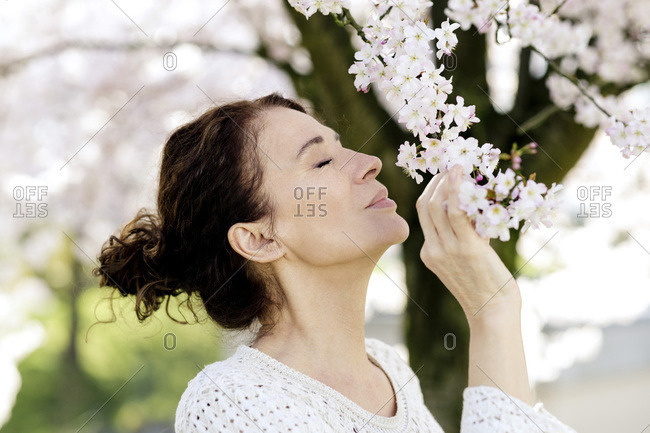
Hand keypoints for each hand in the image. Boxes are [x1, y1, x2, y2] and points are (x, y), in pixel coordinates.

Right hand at [416, 164, 520, 319]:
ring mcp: (447, 249)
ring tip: (457, 167)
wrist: (492, 312)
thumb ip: (465, 239)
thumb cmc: (485, 288)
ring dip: (446, 182)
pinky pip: (457, 213)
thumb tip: (476, 213)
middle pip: (425, 207)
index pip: (424, 216)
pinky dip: (457, 191)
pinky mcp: (466, 248)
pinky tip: (462, 177)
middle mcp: (433, 250)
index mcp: (429, 254)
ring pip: (437, 206)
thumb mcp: (465, 263)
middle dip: (436, 183)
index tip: (443, 178)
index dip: (432, 192)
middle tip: (450, 168)